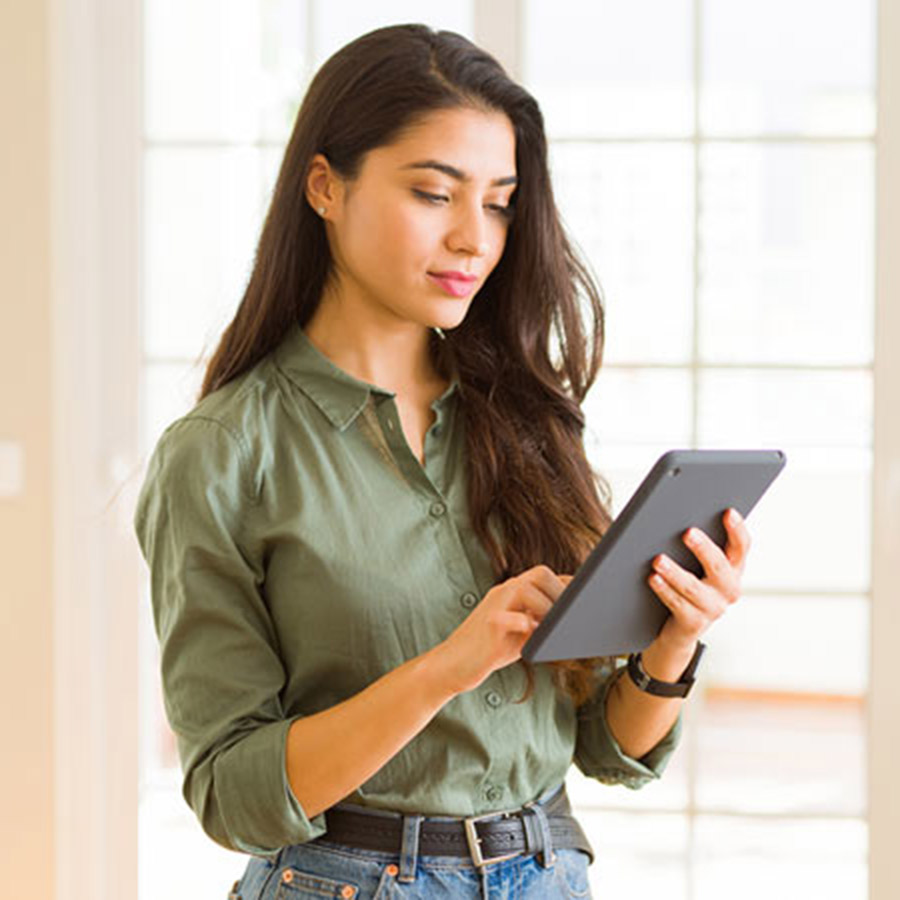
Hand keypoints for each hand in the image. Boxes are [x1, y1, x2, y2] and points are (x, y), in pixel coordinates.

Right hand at [433, 565, 566, 694]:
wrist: (452, 665)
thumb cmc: (491, 649)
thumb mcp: (522, 633)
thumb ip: (542, 621)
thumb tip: (574, 619)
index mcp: (514, 591)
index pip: (547, 576)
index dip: (570, 585)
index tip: (586, 599)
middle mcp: (504, 591)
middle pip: (540, 573)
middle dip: (560, 593)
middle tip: (568, 617)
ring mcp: (493, 605)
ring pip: (526, 588)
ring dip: (546, 608)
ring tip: (553, 628)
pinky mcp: (487, 625)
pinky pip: (508, 617)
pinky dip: (523, 623)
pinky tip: (531, 634)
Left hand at [649, 508, 751, 648]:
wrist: (677, 627)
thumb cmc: (686, 584)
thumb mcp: (696, 563)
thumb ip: (695, 542)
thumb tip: (677, 513)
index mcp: (733, 568)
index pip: (741, 547)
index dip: (737, 530)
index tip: (728, 512)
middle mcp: (728, 589)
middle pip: (719, 566)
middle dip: (704, 549)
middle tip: (688, 533)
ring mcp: (712, 608)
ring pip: (693, 587)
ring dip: (675, 572)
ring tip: (659, 560)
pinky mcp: (693, 623)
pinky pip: (678, 604)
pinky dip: (664, 590)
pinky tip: (653, 578)